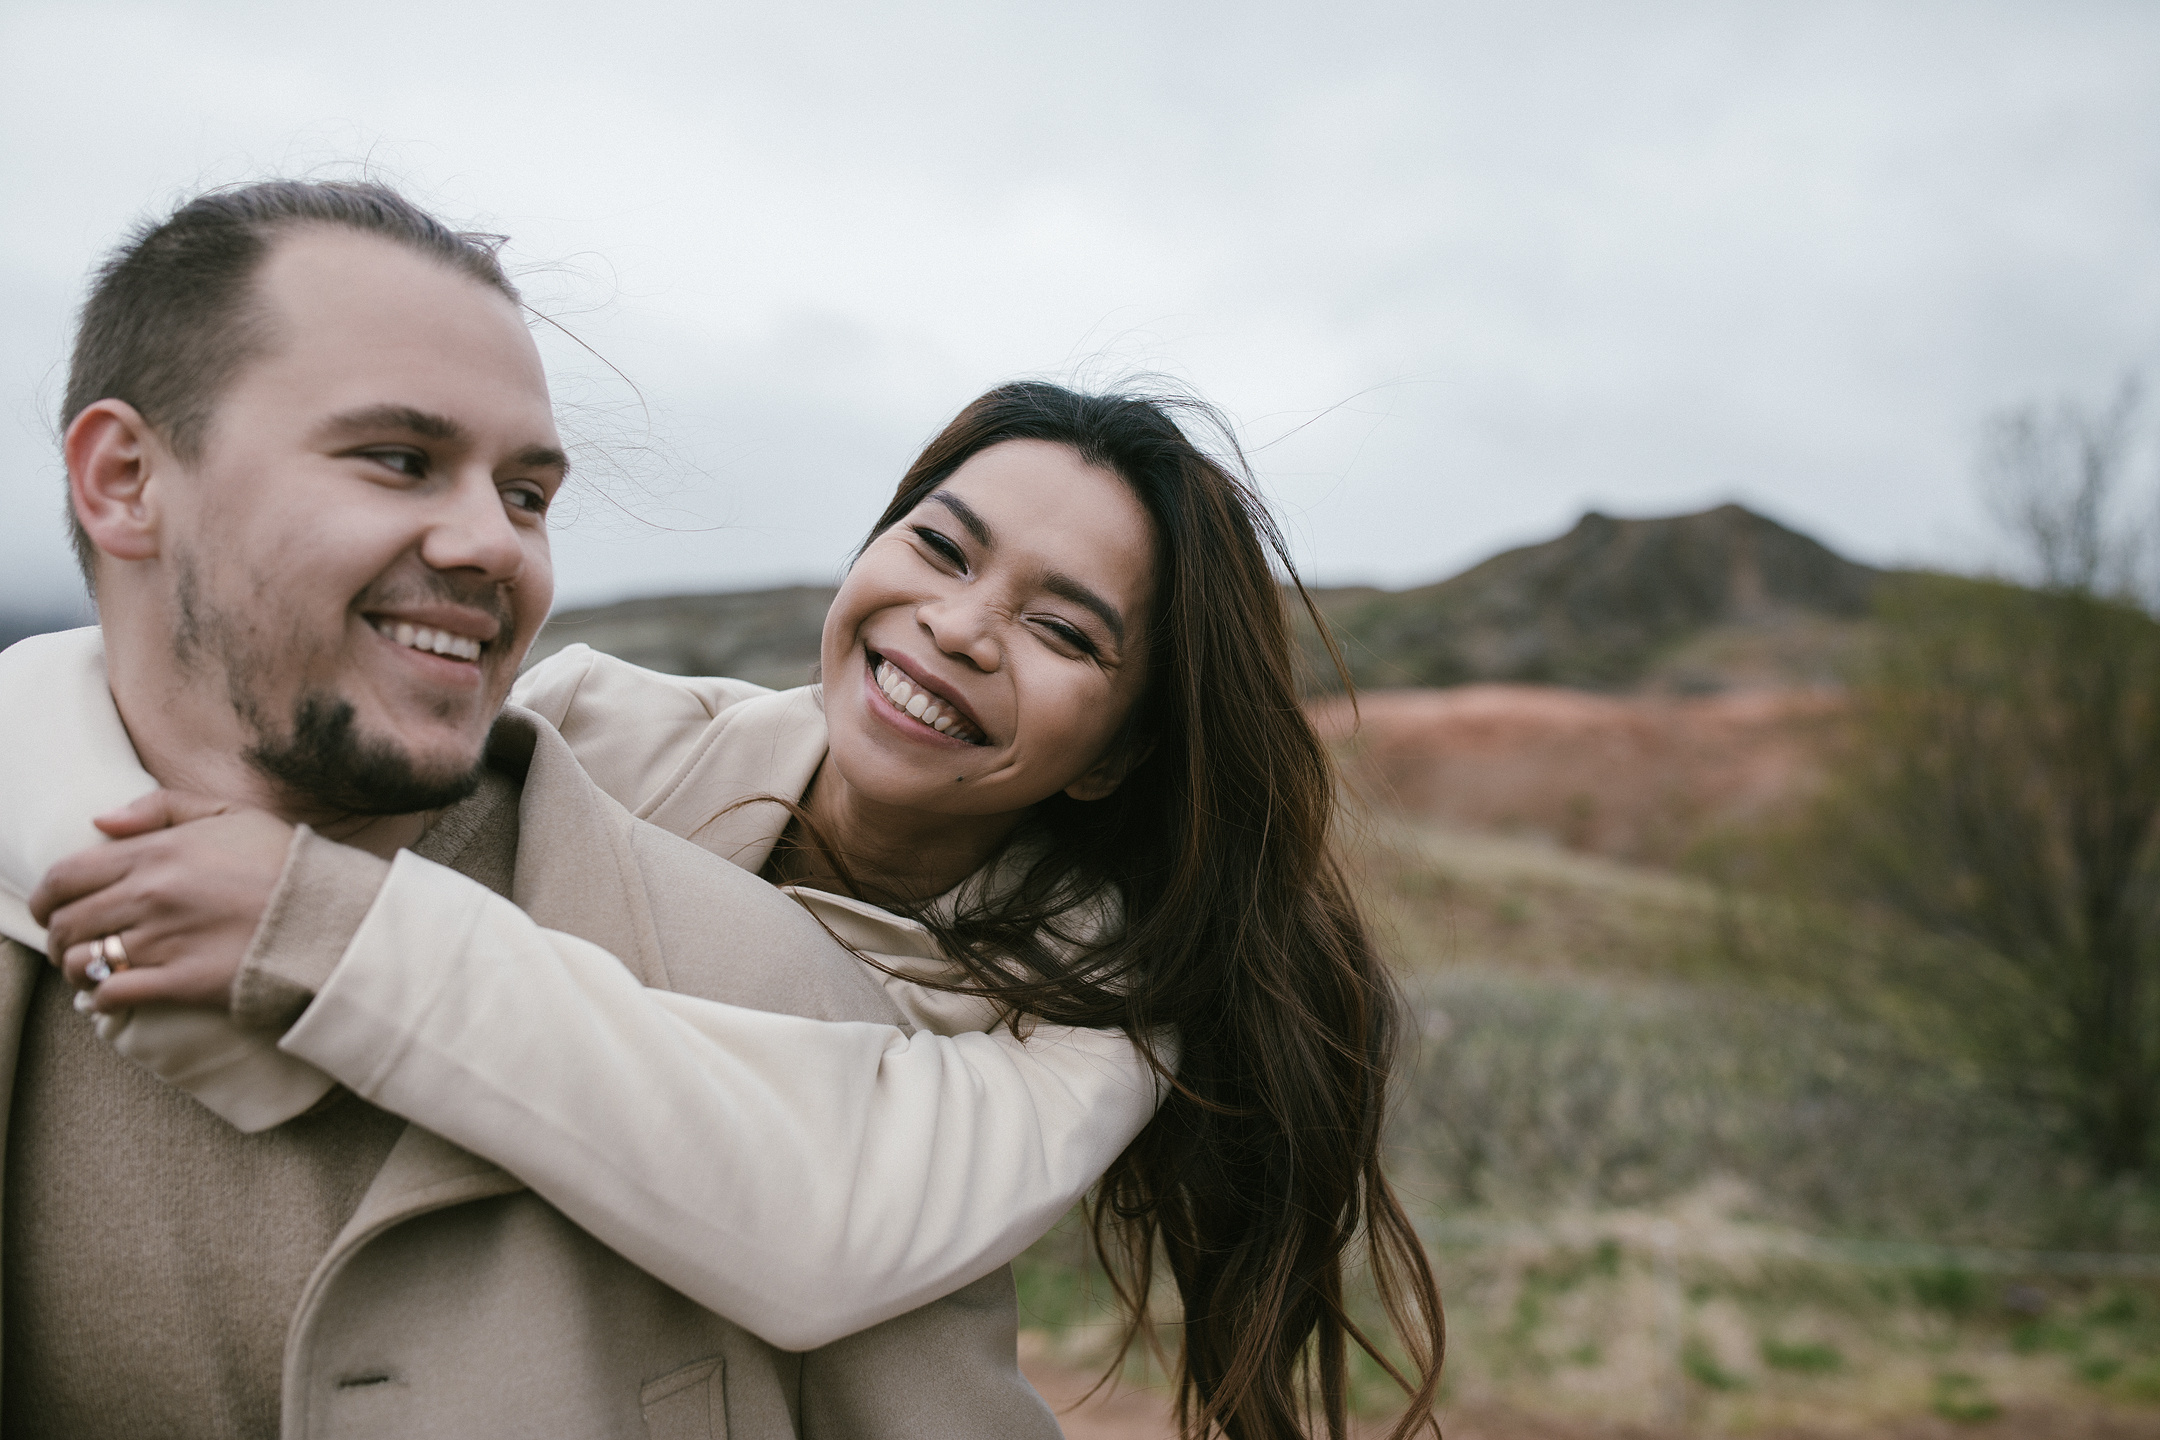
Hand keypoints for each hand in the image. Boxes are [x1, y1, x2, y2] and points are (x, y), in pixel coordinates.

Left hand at [29, 791, 295, 1013]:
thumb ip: (161, 806)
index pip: (65, 876)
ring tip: (91, 969)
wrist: (331, 917)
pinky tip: (111, 994)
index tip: (53, 908)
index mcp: (156, 852)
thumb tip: (101, 822)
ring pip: (82, 961)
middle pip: (66, 922)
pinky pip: (112, 994)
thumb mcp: (231, 814)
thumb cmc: (284, 863)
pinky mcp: (180, 982)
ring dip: (77, 968)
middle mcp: (149, 896)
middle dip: (58, 935)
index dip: (46, 896)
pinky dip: (100, 997)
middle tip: (72, 943)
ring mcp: (163, 941)